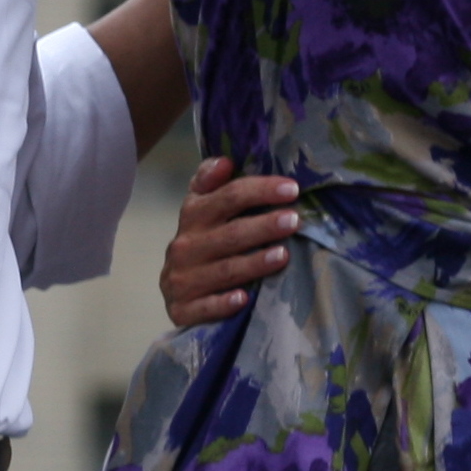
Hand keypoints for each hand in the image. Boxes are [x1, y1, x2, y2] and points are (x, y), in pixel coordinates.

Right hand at [160, 158, 301, 327]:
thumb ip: (211, 182)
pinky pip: (204, 307)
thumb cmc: (203, 241)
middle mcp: (184, 245)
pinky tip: (245, 298)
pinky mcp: (181, 309)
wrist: (177, 290)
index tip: (292, 188)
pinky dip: (223, 303)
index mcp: (193, 214)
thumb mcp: (203, 207)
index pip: (228, 196)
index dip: (260, 190)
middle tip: (294, 220)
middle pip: (230, 233)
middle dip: (263, 226)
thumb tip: (224, 161)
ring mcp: (181, 279)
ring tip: (283, 255)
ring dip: (254, 263)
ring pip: (224, 270)